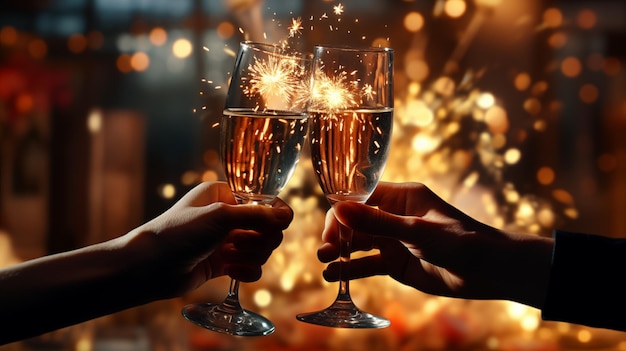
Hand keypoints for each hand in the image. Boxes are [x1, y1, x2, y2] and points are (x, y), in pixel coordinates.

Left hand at [120, 181, 292, 299]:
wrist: (150, 268)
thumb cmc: (178, 234)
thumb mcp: (219, 217)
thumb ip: (257, 215)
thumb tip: (287, 216)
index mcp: (226, 195)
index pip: (266, 202)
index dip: (274, 215)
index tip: (277, 225)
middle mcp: (228, 215)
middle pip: (269, 228)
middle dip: (260, 239)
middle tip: (238, 242)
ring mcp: (227, 240)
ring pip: (263, 249)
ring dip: (251, 256)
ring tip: (228, 257)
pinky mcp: (224, 263)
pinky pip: (252, 267)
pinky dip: (247, 271)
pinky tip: (231, 272)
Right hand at [317, 182, 552, 307]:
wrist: (489, 271)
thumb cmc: (461, 240)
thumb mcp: (417, 231)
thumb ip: (377, 223)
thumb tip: (338, 208)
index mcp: (401, 196)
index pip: (361, 196)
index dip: (342, 208)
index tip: (330, 225)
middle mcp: (393, 216)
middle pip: (355, 220)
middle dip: (338, 232)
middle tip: (326, 247)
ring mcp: (393, 240)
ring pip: (358, 243)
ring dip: (339, 251)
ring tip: (323, 261)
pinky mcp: (395, 264)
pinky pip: (366, 265)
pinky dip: (350, 270)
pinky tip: (333, 276)